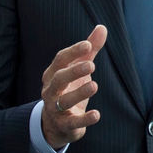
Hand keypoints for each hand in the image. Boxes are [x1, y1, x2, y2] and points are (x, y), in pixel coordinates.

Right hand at [40, 25, 105, 148]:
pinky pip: (73, 122)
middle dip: (73, 72)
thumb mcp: (79, 69)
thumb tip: (102, 27)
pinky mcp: (65, 124)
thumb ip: (89, 50)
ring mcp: (56, 108)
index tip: (88, 45)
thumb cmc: (69, 89)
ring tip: (94, 85)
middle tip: (91, 65)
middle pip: (58, 79)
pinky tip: (97, 114)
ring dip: (79, 93)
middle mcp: (51, 90)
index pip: (60, 60)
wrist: (57, 124)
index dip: (73, 52)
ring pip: (63, 101)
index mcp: (53, 74)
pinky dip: (84, 119)